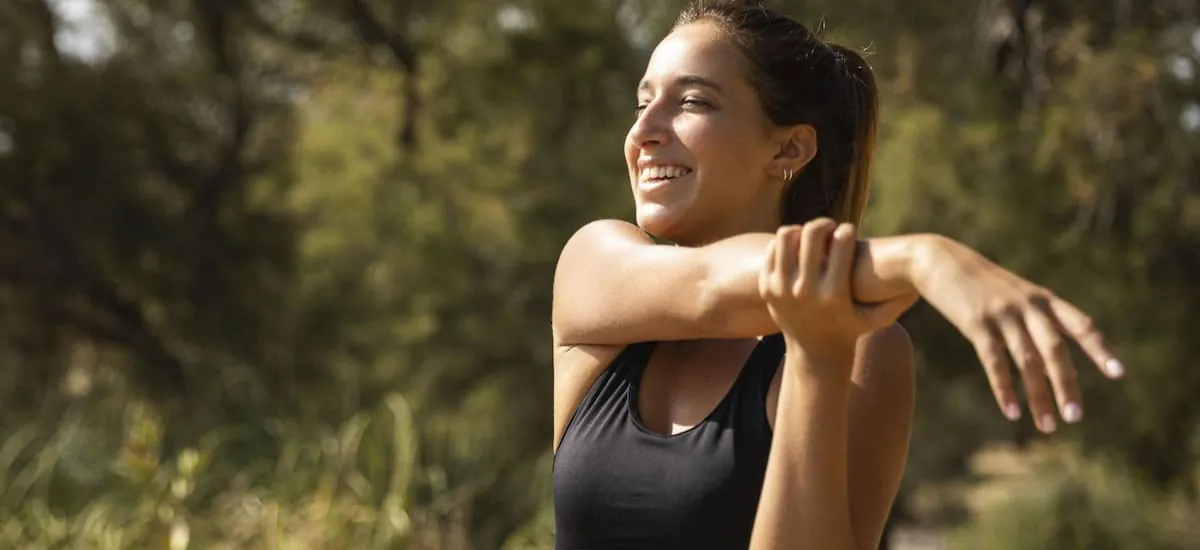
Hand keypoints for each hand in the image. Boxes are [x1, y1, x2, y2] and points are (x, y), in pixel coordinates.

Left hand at [759, 220, 917, 369]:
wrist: (813, 353)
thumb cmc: (851, 329)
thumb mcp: (876, 319)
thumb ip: (898, 301)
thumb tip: (920, 283)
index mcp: (834, 294)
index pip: (840, 242)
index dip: (847, 230)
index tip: (848, 232)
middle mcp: (806, 291)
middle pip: (810, 233)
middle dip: (823, 224)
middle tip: (829, 228)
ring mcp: (782, 290)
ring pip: (786, 236)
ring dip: (800, 231)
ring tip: (811, 238)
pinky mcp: (767, 289)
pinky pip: (772, 251)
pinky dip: (784, 245)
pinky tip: (797, 250)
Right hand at [912, 236, 1123, 432]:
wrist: (941, 260)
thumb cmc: (983, 286)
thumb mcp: (1018, 296)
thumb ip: (1040, 323)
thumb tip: (1060, 366)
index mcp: (1045, 300)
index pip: (1081, 325)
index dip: (1100, 349)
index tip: (1118, 374)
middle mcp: (1028, 307)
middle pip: (1055, 349)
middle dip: (1067, 384)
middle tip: (1075, 416)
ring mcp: (1002, 314)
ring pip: (1027, 360)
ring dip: (1038, 396)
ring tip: (1047, 425)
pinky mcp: (975, 323)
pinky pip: (993, 361)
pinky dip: (1004, 389)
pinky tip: (1012, 412)